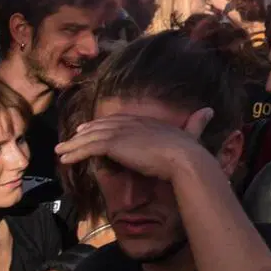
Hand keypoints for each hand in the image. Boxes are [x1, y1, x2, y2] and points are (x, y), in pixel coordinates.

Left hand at [57, 107, 213, 181]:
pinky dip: (76, 152)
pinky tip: (65, 159)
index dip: (106, 124)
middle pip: (102, 126)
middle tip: (72, 137)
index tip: (95, 128)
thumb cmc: (188, 150)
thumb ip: (196, 123)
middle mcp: (132, 123)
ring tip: (60, 151)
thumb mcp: (191, 134)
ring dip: (74, 145)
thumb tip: (210, 110)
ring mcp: (122, 132)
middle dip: (86, 131)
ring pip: (91, 137)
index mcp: (146, 121)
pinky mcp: (114, 144)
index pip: (121, 121)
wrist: (183, 157)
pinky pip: (89, 148)